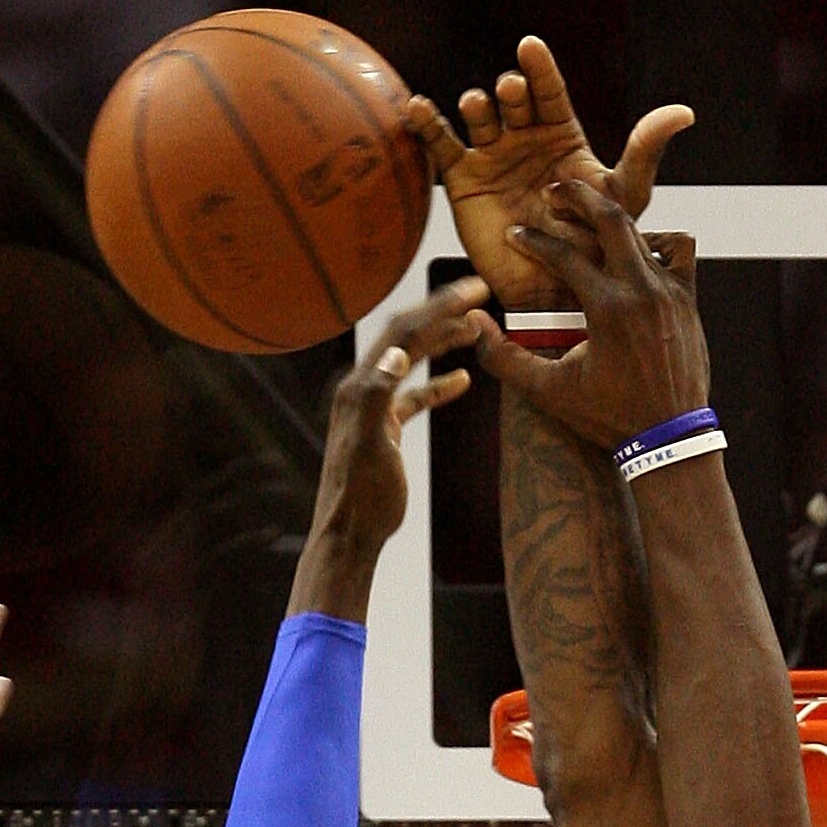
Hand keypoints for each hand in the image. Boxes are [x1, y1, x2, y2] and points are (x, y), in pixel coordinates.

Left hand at [291, 277, 487, 615]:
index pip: (404, 332)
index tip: (472, 289)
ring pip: (412, 361)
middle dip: (443, 312)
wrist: (349, 537)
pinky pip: (414, 398)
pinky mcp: (385, 430)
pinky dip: (437, 386)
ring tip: (475, 327)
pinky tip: (463, 381)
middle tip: (478, 292)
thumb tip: (399, 353)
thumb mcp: (372, 445)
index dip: (438, 307)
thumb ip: (379, 396)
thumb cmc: (361, 498)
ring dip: (443, 341)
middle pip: (408, 337)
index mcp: (361, 386)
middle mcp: (364, 388)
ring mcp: (375, 408)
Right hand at [406, 35, 691, 308]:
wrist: (555, 298)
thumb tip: (683, 112)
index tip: (530, 47)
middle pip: (513, 100)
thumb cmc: (594, 249)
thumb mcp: (623, 198)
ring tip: (478, 108)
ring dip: (477, 105)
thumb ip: (643, 154)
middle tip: (512, 93)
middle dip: (512, 91)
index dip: (540, 69)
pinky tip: (417, 109)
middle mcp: (524, 140)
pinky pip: (441, 145)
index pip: (548, 92)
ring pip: (479, 117)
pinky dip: (427, 124)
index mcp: (560, 136)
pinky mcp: (463, 182)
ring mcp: (492, 157)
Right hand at [472, 183, 710, 451]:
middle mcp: (641, 291)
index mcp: (607, 309)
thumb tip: (473, 323)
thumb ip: (506, 358)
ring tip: (590, 217)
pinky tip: (635, 253)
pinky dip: (656, 243)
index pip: (564, 254)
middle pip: (610, 217)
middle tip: (555, 192)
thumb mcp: (550, 392)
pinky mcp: (688, 298)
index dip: (534, 240)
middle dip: (578, 197)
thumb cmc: (608, 418)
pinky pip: (678, 249)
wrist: (669, 440)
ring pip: (641, 231)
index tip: (515, 233)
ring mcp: (670, 291)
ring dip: (612, 218)